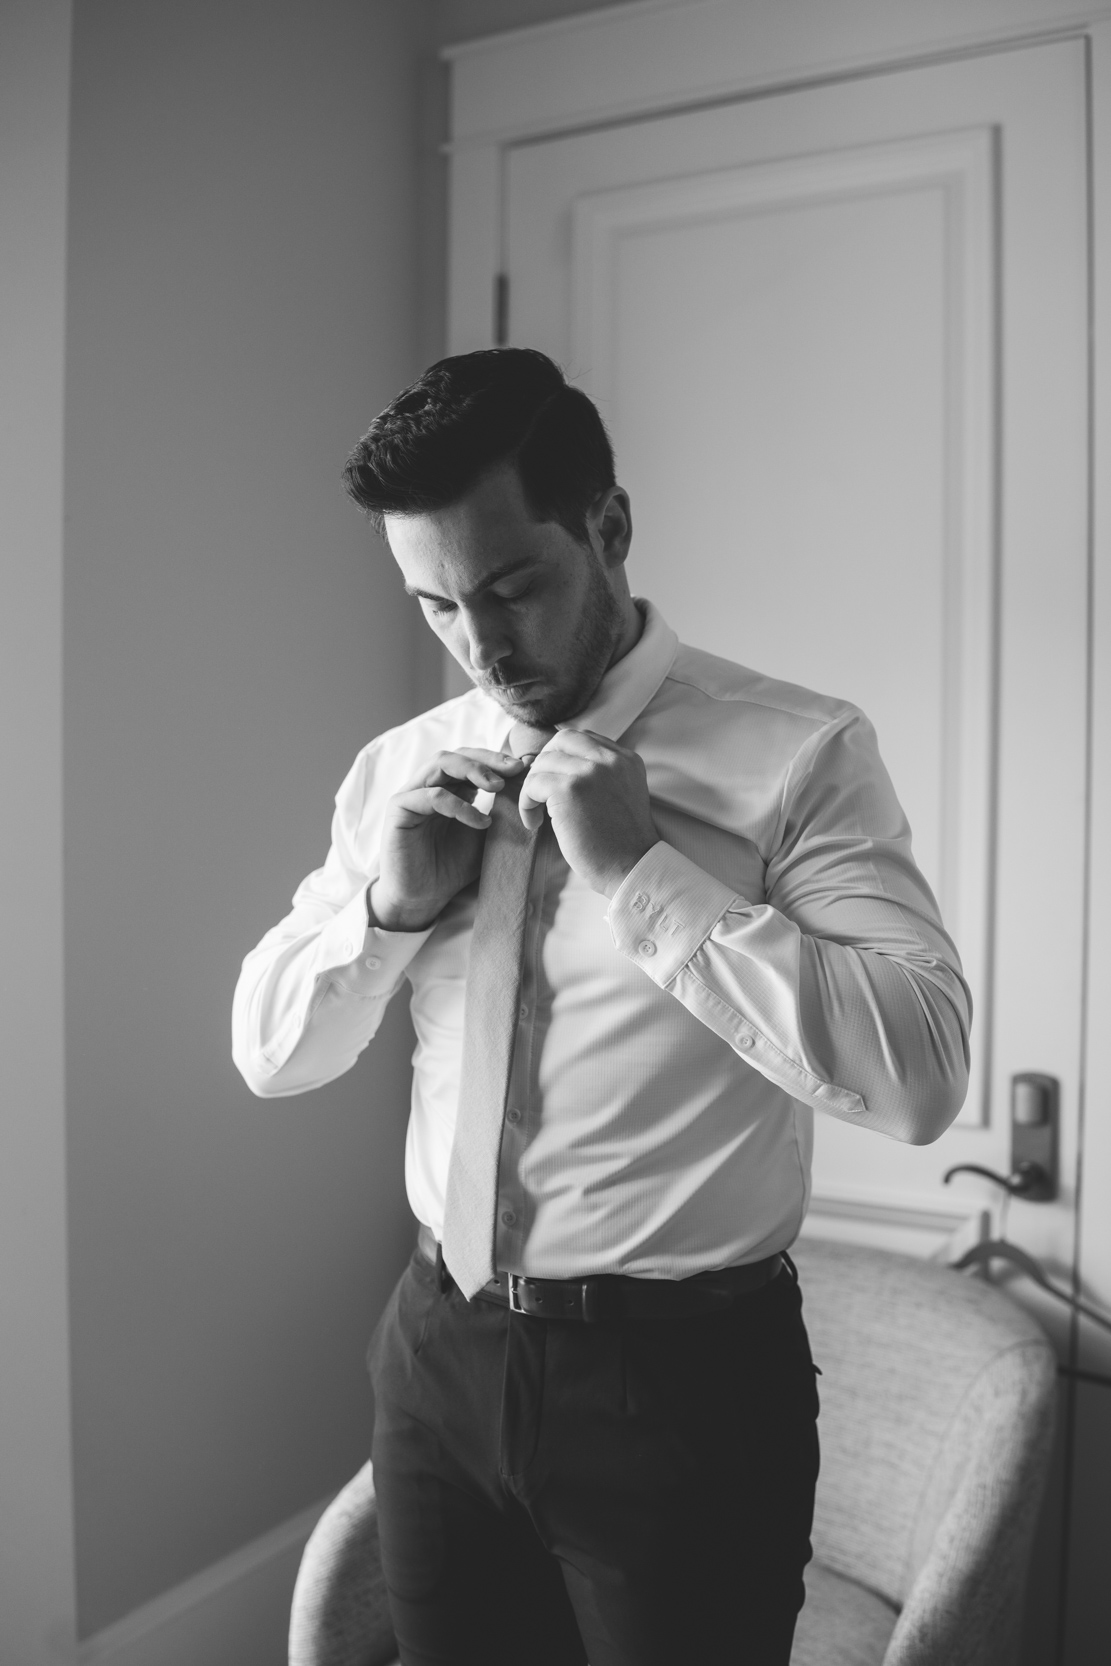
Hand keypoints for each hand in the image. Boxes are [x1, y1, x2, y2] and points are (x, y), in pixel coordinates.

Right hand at [368, 748, 526, 930]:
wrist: (424, 898)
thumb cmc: (452, 868)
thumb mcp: (486, 837)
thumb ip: (502, 813)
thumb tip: (530, 788)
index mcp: (448, 789)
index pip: (471, 760)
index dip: (496, 759)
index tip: (524, 767)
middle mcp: (427, 786)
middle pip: (456, 754)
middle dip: (487, 759)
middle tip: (514, 770)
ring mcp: (411, 794)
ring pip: (440, 763)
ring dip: (472, 771)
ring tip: (498, 787)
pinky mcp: (399, 808)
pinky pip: (431, 796)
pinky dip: (459, 805)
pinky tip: (480, 822)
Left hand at [518, 730, 658, 897]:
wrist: (631, 868)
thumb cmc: (622, 842)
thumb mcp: (622, 794)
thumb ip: (602, 775)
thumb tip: (560, 766)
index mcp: (626, 759)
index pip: (584, 739)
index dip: (563, 756)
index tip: (555, 780)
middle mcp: (611, 759)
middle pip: (563, 740)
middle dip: (545, 762)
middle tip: (540, 791)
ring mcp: (590, 771)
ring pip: (544, 762)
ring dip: (533, 787)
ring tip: (538, 813)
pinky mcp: (570, 789)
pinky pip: (533, 783)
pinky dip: (527, 803)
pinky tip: (535, 823)